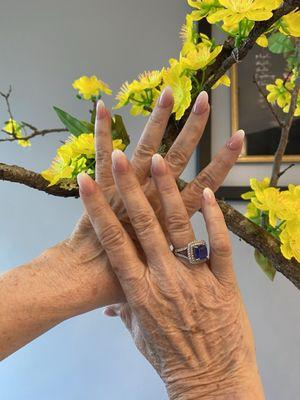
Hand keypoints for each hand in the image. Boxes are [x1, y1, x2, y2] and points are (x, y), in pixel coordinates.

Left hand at [55, 88, 244, 314]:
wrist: (82, 281)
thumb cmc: (122, 282)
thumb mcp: (160, 270)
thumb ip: (175, 262)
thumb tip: (189, 266)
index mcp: (170, 219)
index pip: (205, 185)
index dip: (223, 161)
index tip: (237, 139)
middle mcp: (152, 200)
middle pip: (178, 158)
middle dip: (193, 128)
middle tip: (204, 99)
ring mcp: (125, 191)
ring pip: (144, 150)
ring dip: (156, 120)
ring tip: (167, 91)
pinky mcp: (100, 189)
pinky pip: (99, 156)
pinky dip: (102, 132)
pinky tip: (103, 106)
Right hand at [78, 151, 264, 399]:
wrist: (212, 383)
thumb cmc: (172, 360)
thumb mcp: (141, 335)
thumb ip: (126, 312)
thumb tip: (110, 308)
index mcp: (138, 292)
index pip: (113, 242)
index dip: (98, 209)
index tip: (86, 182)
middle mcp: (164, 280)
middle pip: (144, 225)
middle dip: (131, 188)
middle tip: (122, 157)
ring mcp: (196, 279)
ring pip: (180, 227)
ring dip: (169, 192)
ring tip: (159, 160)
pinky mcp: (225, 284)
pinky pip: (221, 245)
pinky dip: (215, 218)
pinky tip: (209, 193)